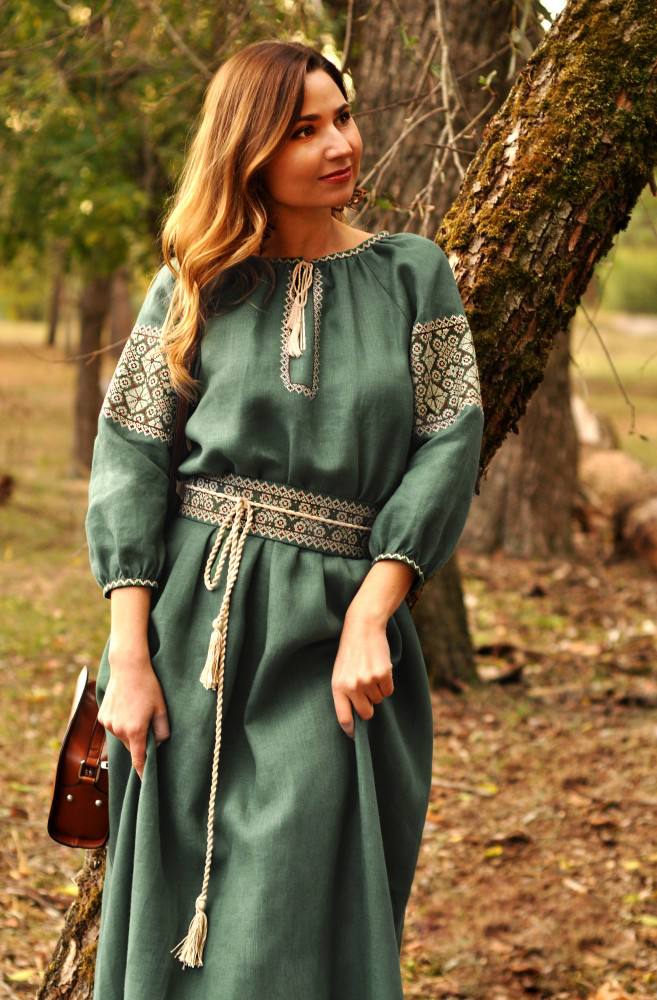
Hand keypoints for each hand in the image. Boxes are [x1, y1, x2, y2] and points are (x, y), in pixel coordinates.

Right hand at [98, 642, 170, 779]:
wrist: (128, 668)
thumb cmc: (148, 687)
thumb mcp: (162, 709)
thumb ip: (162, 731)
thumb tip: (158, 744)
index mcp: (135, 730)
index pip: (139, 759)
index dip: (142, 771)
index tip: (145, 782)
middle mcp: (119, 730)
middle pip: (131, 747)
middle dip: (140, 742)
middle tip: (148, 724)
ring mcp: (108, 723)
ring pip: (122, 737)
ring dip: (130, 732)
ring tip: (137, 711)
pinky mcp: (102, 716)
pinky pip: (114, 727)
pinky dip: (121, 723)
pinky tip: (127, 707)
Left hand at [331, 610, 393, 739]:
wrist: (363, 627)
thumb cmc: (350, 651)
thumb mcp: (340, 672)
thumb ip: (345, 692)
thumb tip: (355, 716)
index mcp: (338, 687)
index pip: (344, 718)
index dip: (350, 730)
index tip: (354, 736)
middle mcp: (352, 687)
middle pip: (366, 713)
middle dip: (369, 707)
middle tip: (367, 692)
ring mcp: (368, 681)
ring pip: (379, 700)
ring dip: (377, 690)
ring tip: (370, 671)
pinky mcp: (382, 675)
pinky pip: (388, 690)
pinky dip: (387, 683)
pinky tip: (379, 668)